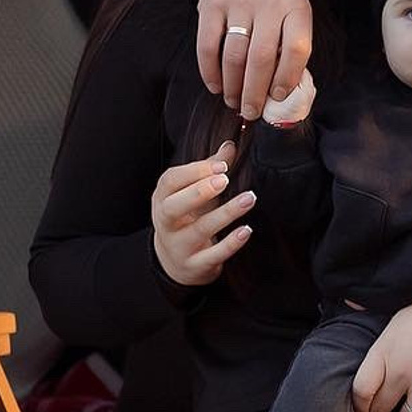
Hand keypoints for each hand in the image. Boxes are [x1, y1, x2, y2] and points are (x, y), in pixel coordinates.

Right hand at [150, 141, 253, 285]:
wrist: (174, 262)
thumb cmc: (186, 218)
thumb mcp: (191, 193)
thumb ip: (209, 170)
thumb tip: (230, 145)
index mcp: (162, 199)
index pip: (171, 181)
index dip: (195, 171)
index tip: (222, 165)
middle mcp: (166, 223)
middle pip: (174, 206)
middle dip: (199, 192)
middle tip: (224, 179)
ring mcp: (179, 246)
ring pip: (199, 230)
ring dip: (226, 213)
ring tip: (249, 198)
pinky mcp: (195, 266)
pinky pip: (213, 255)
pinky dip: (230, 243)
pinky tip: (246, 230)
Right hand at [196, 0, 313, 120]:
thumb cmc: (274, 2)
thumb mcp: (292, 15)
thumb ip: (290, 48)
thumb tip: (279, 96)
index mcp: (296, 8)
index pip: (297, 48)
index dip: (288, 78)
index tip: (277, 97)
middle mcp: (268, 3)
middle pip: (262, 58)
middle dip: (255, 93)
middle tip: (251, 112)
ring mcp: (238, 1)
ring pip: (234, 55)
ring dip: (233, 87)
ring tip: (234, 102)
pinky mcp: (212, 4)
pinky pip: (208, 46)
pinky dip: (210, 72)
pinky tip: (216, 86)